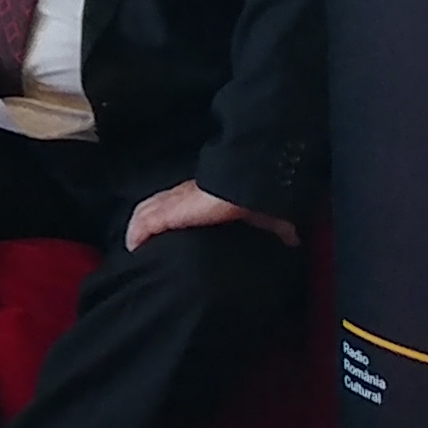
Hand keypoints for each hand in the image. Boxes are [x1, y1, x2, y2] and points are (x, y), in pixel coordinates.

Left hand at [125, 179, 297, 251]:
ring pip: (148, 212)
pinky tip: (132, 245)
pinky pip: (147, 221)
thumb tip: (294, 237)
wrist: (257, 181)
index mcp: (206, 195)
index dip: (169, 214)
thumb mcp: (270, 214)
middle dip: (149, 221)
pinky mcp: (171, 210)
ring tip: (136, 245)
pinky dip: (138, 232)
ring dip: (141, 227)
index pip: (179, 203)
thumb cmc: (265, 195)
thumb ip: (278, 227)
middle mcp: (186, 194)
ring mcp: (176, 200)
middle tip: (143, 242)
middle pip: (156, 206)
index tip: (164, 232)